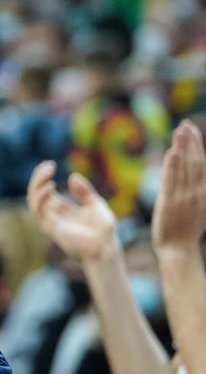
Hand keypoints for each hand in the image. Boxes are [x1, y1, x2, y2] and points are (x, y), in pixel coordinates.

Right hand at [27, 162, 116, 261]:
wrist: (105, 246)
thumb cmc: (102, 228)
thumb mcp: (95, 204)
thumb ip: (84, 191)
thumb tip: (72, 177)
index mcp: (60, 208)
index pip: (43, 190)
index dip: (42, 177)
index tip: (49, 164)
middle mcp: (52, 214)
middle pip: (35, 194)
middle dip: (38, 178)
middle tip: (48, 166)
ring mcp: (51, 221)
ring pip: (33, 202)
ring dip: (37, 187)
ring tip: (48, 175)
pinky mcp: (52, 229)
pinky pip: (39, 213)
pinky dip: (42, 198)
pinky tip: (51, 187)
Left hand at [152, 121, 205, 254]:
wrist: (178, 249)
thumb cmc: (187, 230)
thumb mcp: (200, 207)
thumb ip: (199, 189)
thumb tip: (199, 176)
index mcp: (204, 193)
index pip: (202, 164)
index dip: (198, 146)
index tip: (193, 130)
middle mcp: (197, 192)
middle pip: (195, 161)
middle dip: (191, 142)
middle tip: (186, 124)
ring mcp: (184, 196)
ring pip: (184, 167)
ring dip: (182, 147)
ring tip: (180, 130)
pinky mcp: (170, 202)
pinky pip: (172, 180)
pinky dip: (173, 165)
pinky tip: (172, 152)